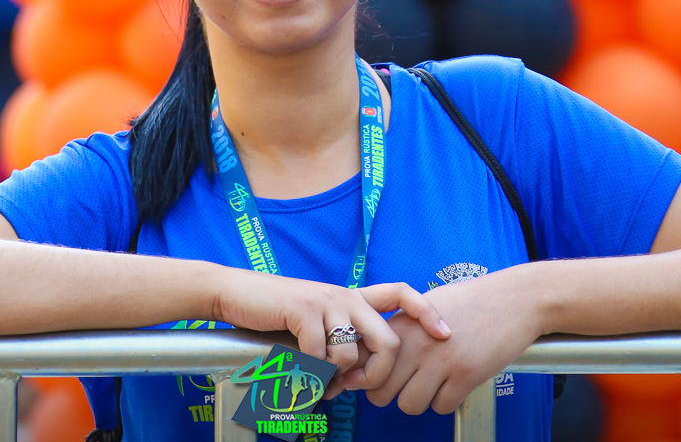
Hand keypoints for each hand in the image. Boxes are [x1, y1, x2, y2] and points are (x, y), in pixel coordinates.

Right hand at [211, 267, 451, 396]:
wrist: (236, 294)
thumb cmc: (276, 315)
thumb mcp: (314, 329)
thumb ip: (337, 349)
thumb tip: (351, 383)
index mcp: (352, 298)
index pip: (401, 293)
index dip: (427, 312)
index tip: (444, 333)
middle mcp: (345, 296)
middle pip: (389, 340)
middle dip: (380, 374)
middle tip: (360, 387)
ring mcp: (326, 301)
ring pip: (352, 355)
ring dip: (334, 377)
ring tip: (315, 375)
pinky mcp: (304, 310)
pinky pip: (320, 356)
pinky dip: (309, 372)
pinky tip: (295, 365)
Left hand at [361, 267, 544, 415]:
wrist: (512, 299)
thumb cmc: (469, 302)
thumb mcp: (425, 306)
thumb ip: (400, 330)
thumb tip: (375, 356)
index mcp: (401, 324)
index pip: (363, 363)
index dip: (369, 377)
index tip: (381, 378)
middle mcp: (415, 343)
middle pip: (380, 393)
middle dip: (392, 394)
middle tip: (409, 384)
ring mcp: (440, 360)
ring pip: (408, 405)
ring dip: (420, 400)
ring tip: (434, 383)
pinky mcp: (465, 374)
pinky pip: (441, 407)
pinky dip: (447, 401)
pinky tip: (455, 383)